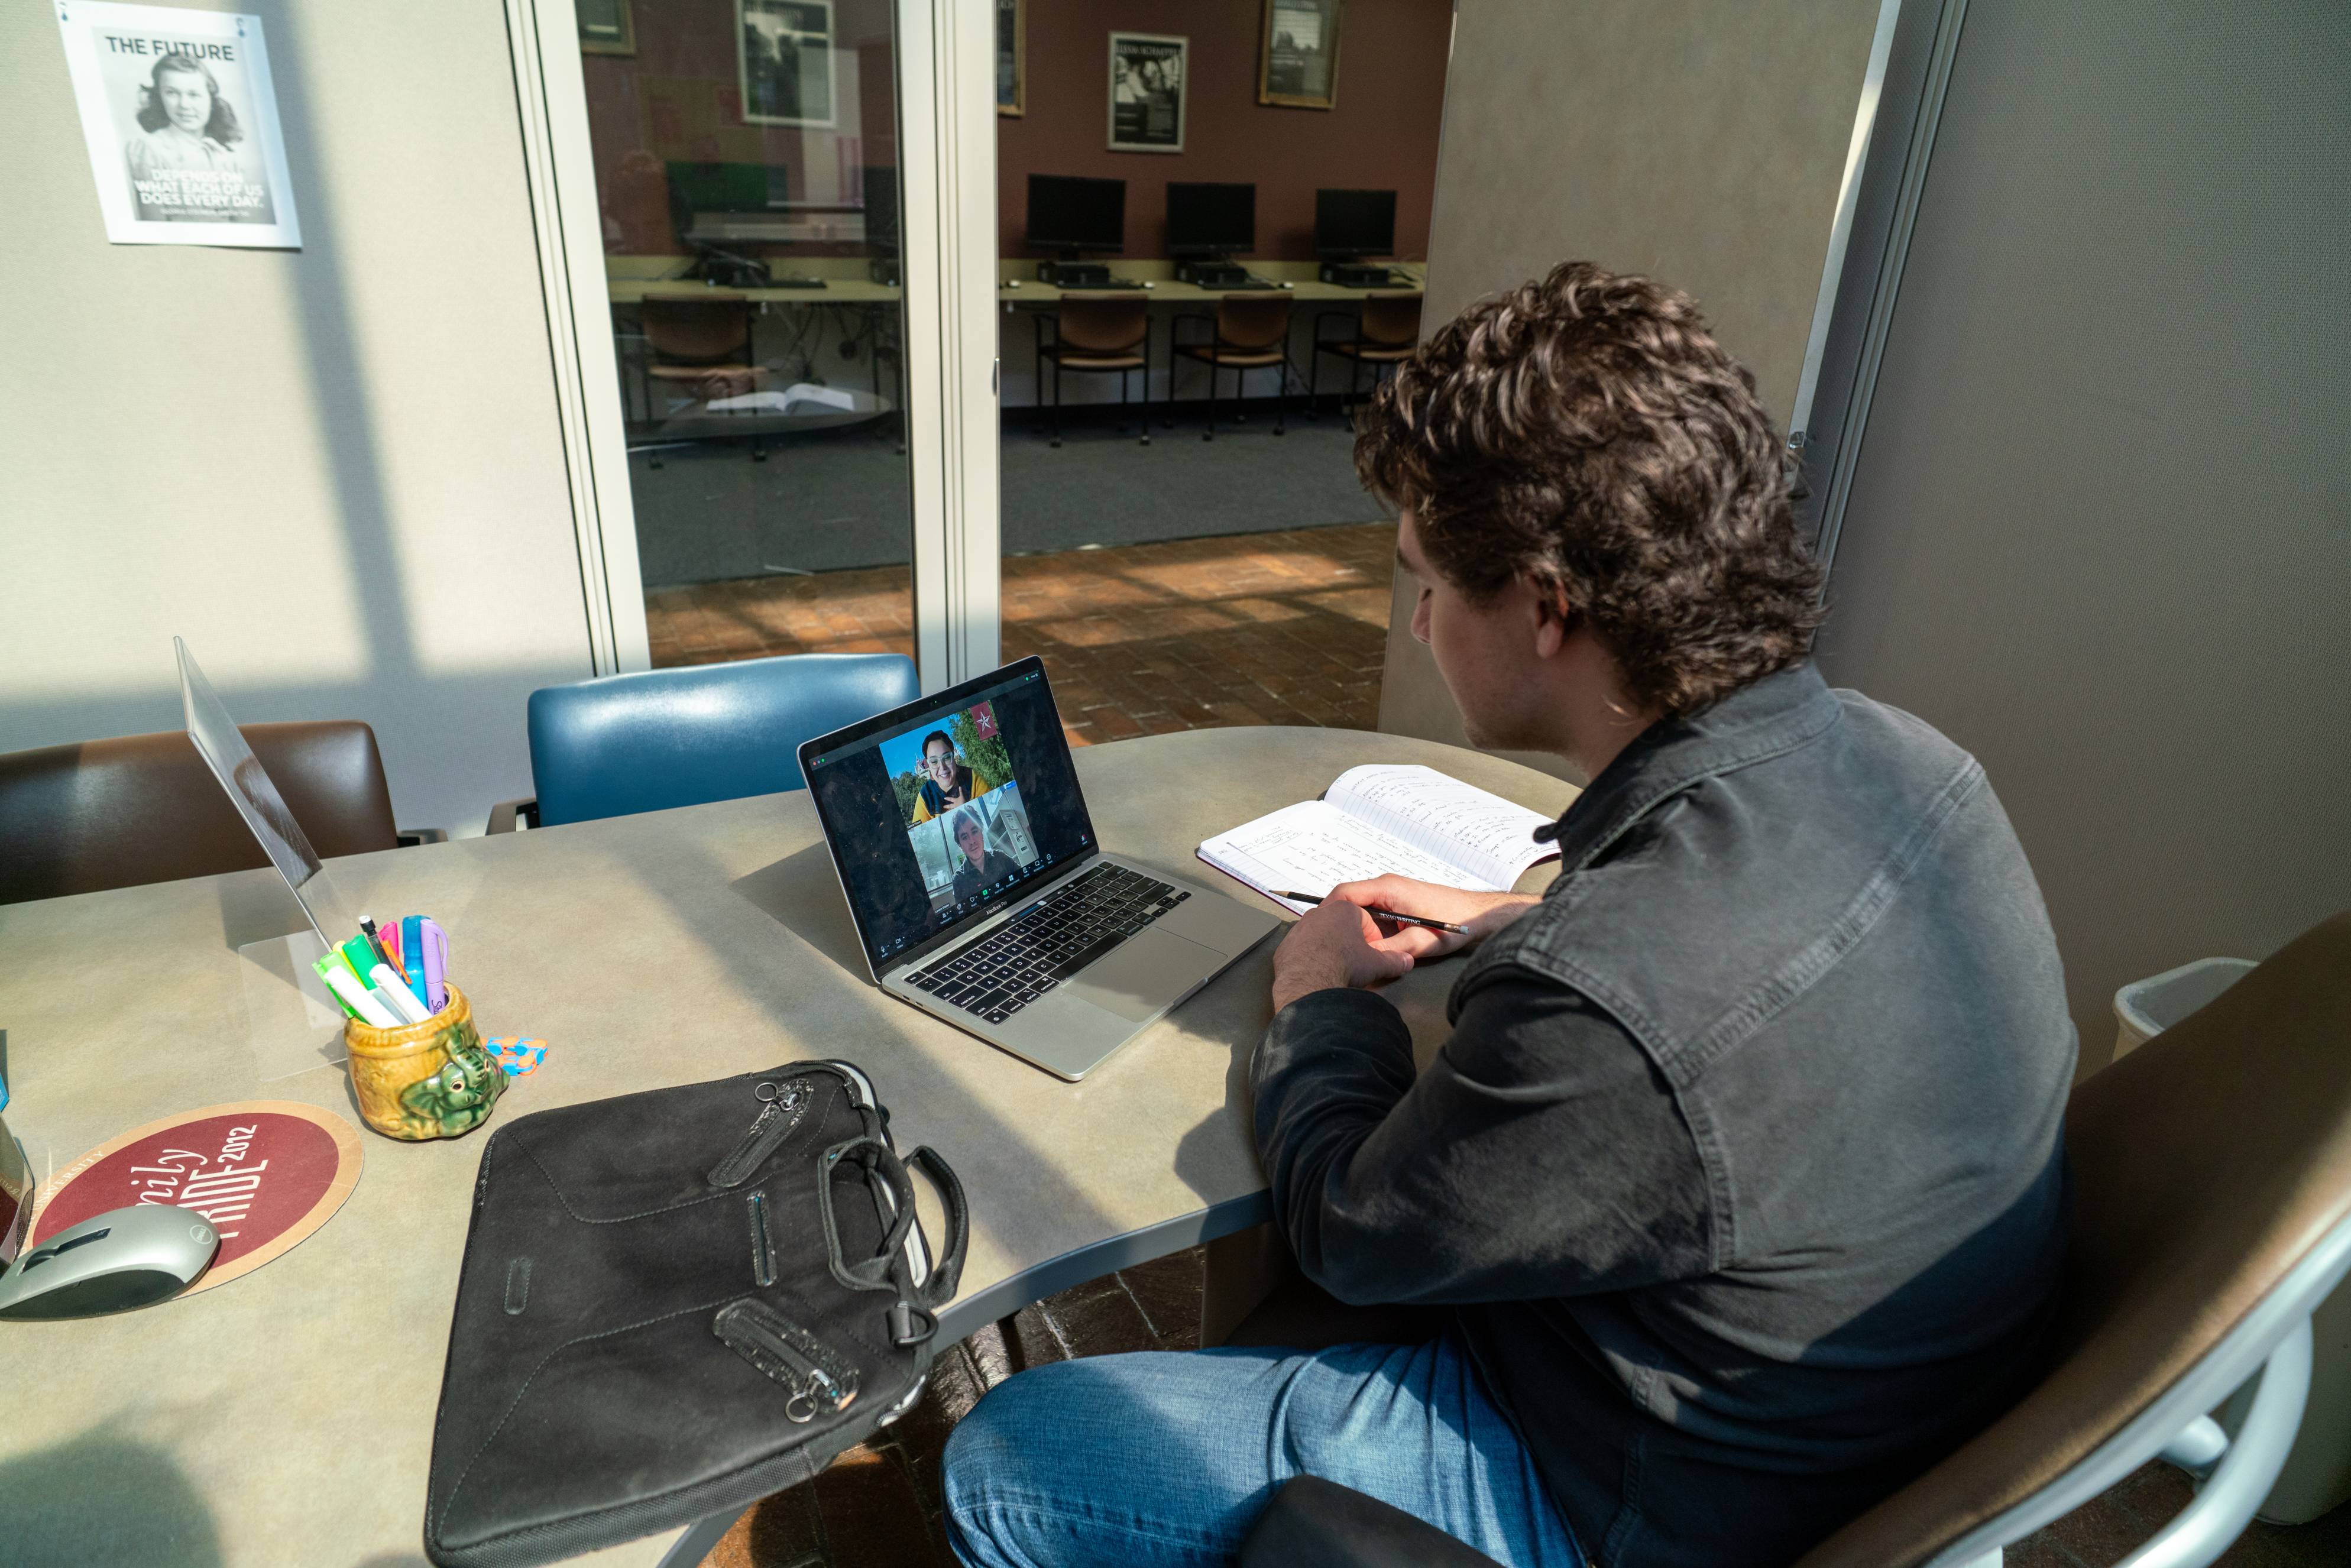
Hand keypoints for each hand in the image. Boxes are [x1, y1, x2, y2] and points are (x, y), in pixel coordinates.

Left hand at [1270, 899, 1421, 1011]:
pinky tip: (1317, 972)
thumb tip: (1406, 961)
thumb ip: (1394, 960)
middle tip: (1356, 959)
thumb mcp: (1376, 964)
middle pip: (1340, 924)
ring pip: (1320, 935)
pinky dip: (1310, 958)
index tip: (1374, 951)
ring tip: (1337, 967)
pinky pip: (1302, 948)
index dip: (1372, 936)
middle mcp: (1319, 913)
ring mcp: (1299, 928)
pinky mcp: (1286, 945)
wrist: (1309, 983)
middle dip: (1350, 939)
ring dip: (1329, 947)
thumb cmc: (1344, 965)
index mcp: (1344, 910)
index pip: (1364, 918)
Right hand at [1321, 875, 1539, 961]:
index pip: (1346, 892)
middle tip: (1332, 946)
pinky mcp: (1399, 903)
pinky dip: (1369, 929)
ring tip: (1350, 949)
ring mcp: (1393, 893)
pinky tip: (1371, 947)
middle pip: (1350, 901)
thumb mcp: (1421, 942)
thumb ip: (1389, 950)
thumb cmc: (1458, 922)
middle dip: (1341, 924)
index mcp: (1388, 888)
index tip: (1319, 931)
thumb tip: (1363, 960)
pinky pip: (1374, 914)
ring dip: (1356, 928)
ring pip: (1362, 910)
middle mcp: (1387, 886)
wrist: (1482, 915)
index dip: (1328, 911)